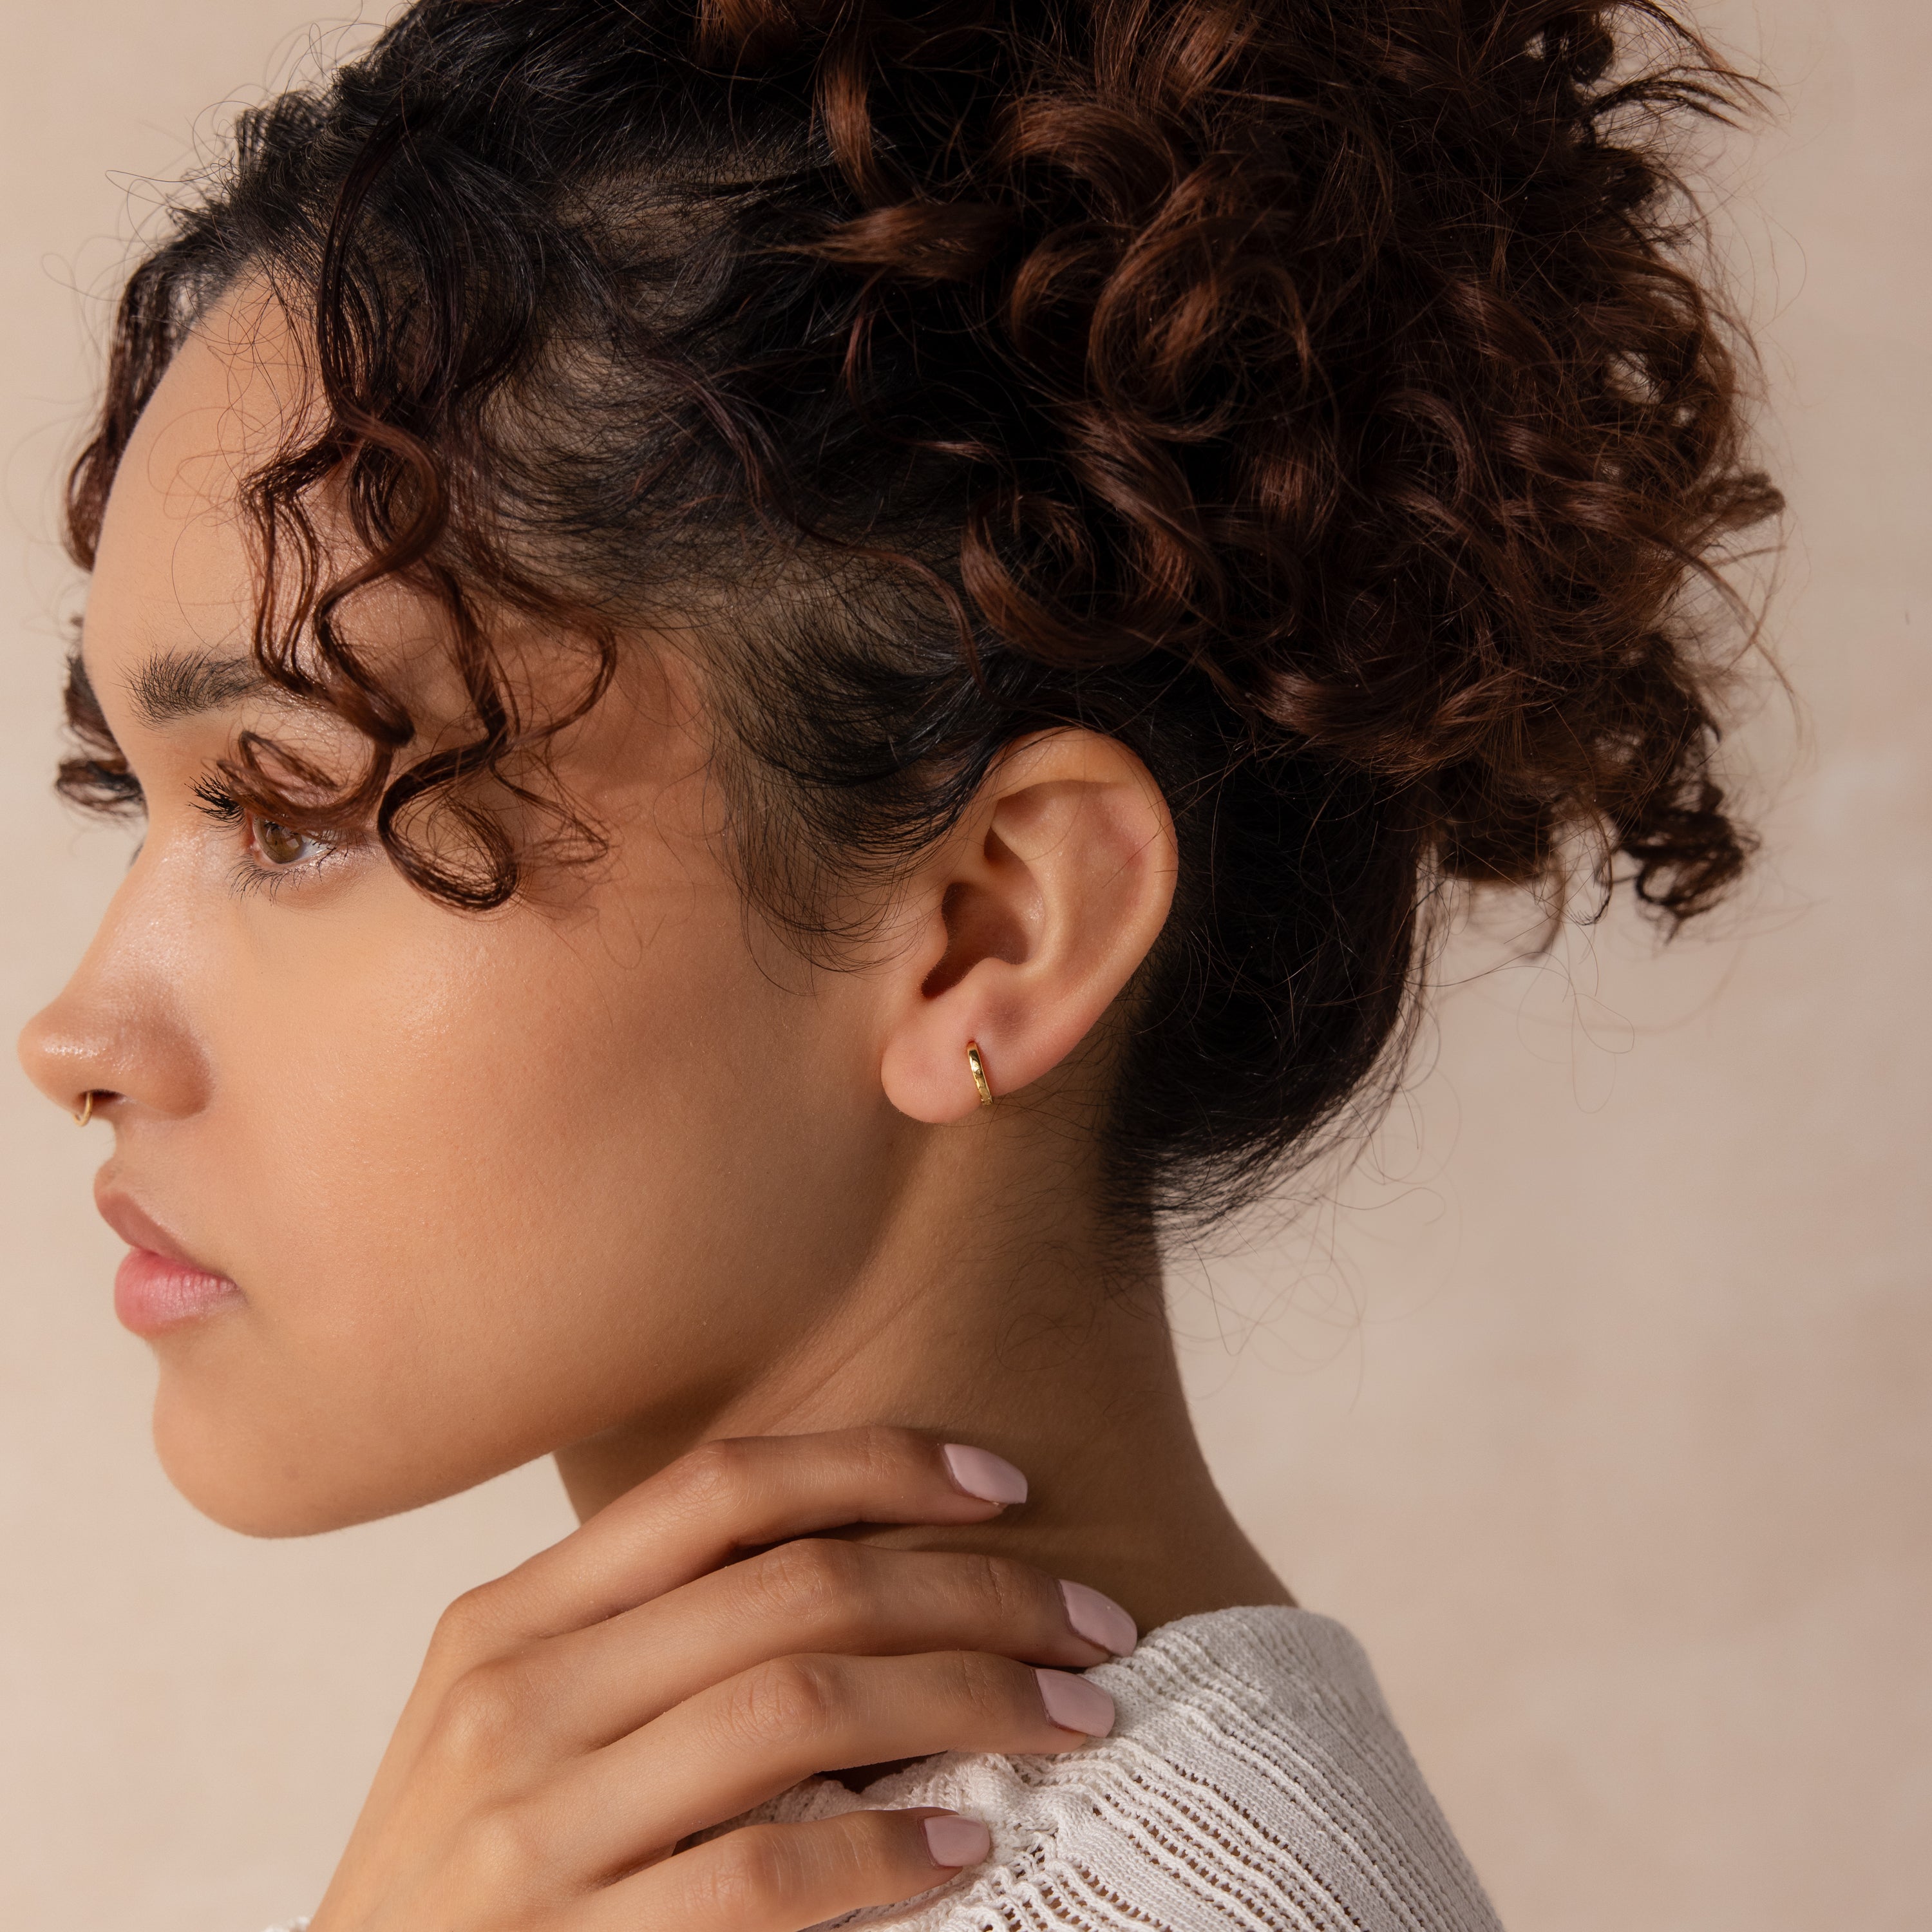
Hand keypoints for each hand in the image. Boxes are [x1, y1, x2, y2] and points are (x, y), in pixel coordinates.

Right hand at [307, 1428, 1135, 1931]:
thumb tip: (851, 1571)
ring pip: (800, 1703)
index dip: (877, 1464)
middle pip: (795, 1587)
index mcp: (508, 1620)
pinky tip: (971, 1843)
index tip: (1002, 1481)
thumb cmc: (464, 1880)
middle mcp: (514, 1699)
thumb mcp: (512, 1727)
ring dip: (969, 1701)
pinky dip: (889, 1847)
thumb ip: (640, 1642)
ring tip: (1073, 1720)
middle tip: (1093, 1623)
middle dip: (975, 1592)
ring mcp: (529, 1830)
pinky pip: (767, 1873)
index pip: (721, 1487)